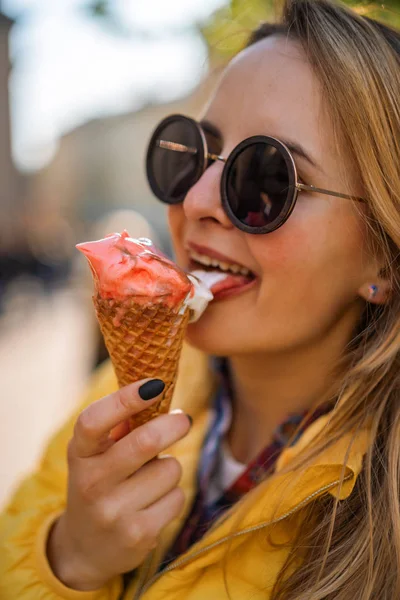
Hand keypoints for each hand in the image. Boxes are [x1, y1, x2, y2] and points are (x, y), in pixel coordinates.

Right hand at [47, 378, 190, 590]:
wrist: (87, 549)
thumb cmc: (101, 484)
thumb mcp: (98, 455)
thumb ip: (121, 426)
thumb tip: (157, 392)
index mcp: (79, 454)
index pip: (94, 421)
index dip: (125, 399)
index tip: (154, 384)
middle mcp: (91, 483)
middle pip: (146, 441)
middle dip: (174, 425)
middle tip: (182, 419)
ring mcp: (113, 512)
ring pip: (170, 469)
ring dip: (170, 467)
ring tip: (151, 478)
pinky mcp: (138, 534)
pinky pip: (177, 497)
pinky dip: (173, 494)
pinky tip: (154, 502)